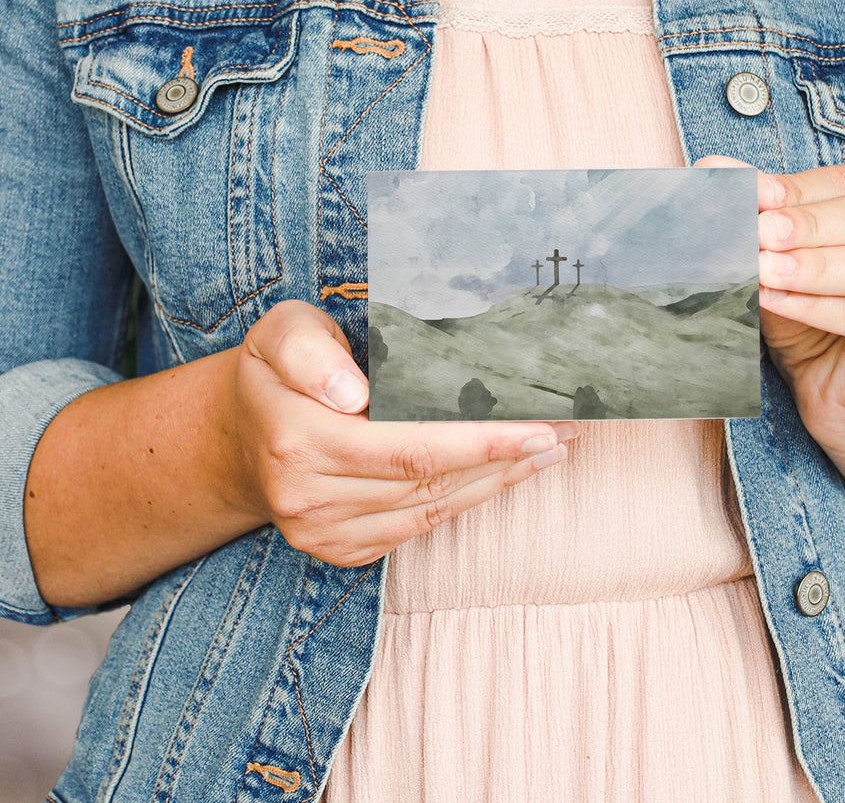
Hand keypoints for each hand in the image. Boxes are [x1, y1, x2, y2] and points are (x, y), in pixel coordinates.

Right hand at [224, 300, 576, 567]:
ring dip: (498, 482)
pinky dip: (468, 501)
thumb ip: (310, 352)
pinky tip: (505, 475)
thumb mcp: (281, 333)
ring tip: (552, 450)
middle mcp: (306, 497)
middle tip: (567, 433)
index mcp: (296, 438)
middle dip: (506, 458)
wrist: (238, 436)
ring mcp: (322, 532)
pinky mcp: (340, 550)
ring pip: (431, 510)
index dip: (480, 440)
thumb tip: (353, 394)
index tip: (539, 426)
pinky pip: (418, 528)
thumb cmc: (277, 371)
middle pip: (430, 482)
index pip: (408, 446)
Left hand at [752, 163, 844, 459]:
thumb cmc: (819, 318)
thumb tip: (715, 167)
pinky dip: (815, 306)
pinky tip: (774, 299)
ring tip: (762, 267)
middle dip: (807, 223)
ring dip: (813, 265)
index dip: (797, 188)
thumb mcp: (789, 259)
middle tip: (756, 229)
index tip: (749, 192)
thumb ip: (766, 215)